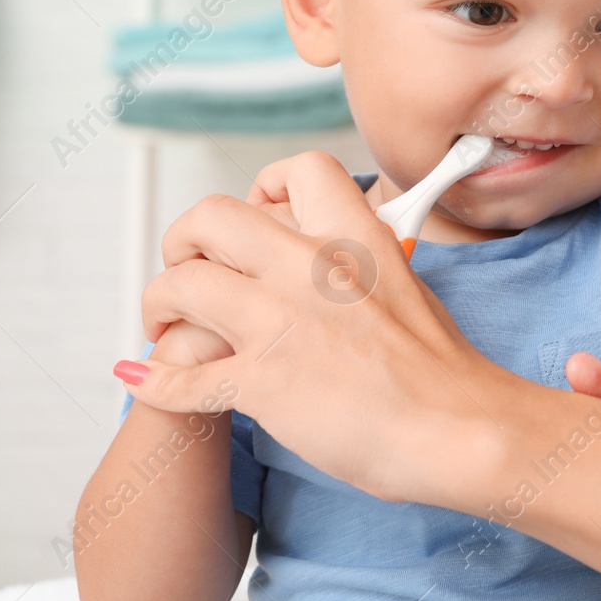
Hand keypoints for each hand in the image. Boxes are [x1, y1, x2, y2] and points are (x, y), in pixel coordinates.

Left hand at [110, 151, 523, 506]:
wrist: (456, 428)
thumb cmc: (442, 371)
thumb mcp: (409, 286)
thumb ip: (364, 264)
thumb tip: (346, 265)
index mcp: (353, 237)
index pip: (294, 172)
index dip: (260, 189)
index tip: (255, 215)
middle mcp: (309, 267)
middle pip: (211, 217)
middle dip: (184, 240)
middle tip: (188, 267)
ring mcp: (280, 322)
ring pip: (181, 286)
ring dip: (160, 304)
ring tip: (164, 323)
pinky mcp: (262, 381)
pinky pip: (180, 375)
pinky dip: (154, 381)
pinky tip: (144, 381)